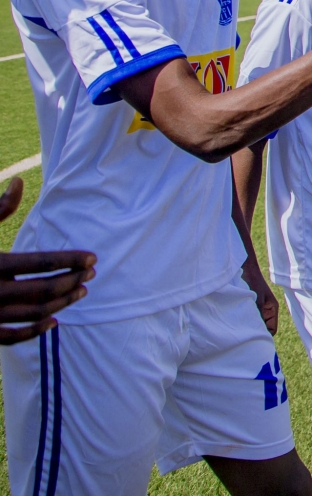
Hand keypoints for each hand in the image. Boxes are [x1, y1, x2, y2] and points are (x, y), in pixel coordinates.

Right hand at [0, 177, 96, 344]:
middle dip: (72, 281)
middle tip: (92, 274)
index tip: (92, 257)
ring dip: (62, 303)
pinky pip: (13, 336)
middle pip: (43, 289)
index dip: (71, 260)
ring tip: (81, 291)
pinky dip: (36, 331)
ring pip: (34, 313)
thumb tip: (18, 181)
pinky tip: (54, 320)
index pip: (42, 263)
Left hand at [242, 257, 279, 335]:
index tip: (253, 338)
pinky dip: (243, 320)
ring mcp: (257, 309)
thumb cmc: (253, 282)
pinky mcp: (248, 306)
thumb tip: (257, 334)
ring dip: (248, 325)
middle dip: (255, 332)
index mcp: (272, 309)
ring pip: (254, 324)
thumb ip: (258, 317)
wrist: (244, 268)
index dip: (265, 336)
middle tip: (244, 336)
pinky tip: (235, 320)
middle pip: (263, 329)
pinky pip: (248, 318)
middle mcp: (266, 311)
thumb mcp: (257, 301)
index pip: (272, 330)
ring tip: (239, 327)